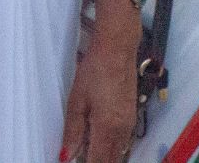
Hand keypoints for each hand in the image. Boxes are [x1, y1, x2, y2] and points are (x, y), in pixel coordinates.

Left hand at [60, 27, 137, 161]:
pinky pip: (123, 139)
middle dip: (95, 160)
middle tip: (79, 155)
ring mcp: (130, 122)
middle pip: (111, 159)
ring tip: (86, 146)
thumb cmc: (95, 70)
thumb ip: (73, 131)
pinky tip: (97, 134)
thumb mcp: (77, 100)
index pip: (98, 161)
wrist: (118, 48)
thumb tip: (66, 156)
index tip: (74, 161)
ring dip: (103, 154)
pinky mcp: (132, 114)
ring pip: (118, 151)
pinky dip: (111, 144)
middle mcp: (123, 129)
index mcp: (107, 128)